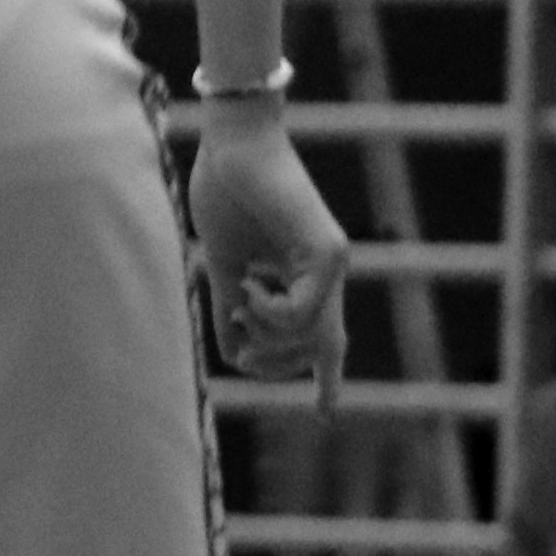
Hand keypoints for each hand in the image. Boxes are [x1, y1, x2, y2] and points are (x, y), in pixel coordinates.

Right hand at [187, 110, 349, 399]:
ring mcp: (332, 263)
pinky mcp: (327, 253)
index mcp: (303, 273)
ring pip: (310, 337)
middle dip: (279, 366)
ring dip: (266, 336)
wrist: (234, 139)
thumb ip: (231, 305)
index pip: (326, 337)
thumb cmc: (225, 188)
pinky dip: (268, 314)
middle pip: (322, 348)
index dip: (325, 378)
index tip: (325, 415)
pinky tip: (249, 288)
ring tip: (239, 303)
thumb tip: (233, 351)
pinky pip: (302, 314)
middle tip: (239, 349)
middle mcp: (327, 272)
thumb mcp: (222, 260)